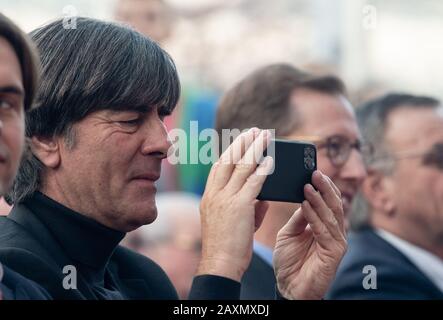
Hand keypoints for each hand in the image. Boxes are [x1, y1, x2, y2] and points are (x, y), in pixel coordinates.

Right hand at [197, 128, 273, 280]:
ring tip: (264, 136)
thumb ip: (248, 207)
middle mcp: (214, 194)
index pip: (218, 167)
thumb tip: (264, 198)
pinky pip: (253, 182)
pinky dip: (262, 169)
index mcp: (209, 197)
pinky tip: (270, 158)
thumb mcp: (231, 222)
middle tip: (253, 130)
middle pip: (228, 160)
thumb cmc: (225, 246)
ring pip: (241, 166)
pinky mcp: (239, 206)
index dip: (230, 151)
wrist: (220, 263)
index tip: (240, 140)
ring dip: (254, 148)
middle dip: (241, 143)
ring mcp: (225, 199)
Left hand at [273, 171, 346, 298]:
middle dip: (325, 187)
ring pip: (331, 215)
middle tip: (315, 172)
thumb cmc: (289, 262)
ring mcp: (336, 242)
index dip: (323, 187)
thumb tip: (304, 197)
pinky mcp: (335, 252)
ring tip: (308, 185)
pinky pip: (324, 230)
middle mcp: (334, 233)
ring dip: (319, 199)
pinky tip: (305, 204)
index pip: (328, 202)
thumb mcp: (290, 233)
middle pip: (334, 205)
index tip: (313, 172)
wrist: (288, 288)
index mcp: (325, 227)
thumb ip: (299, 217)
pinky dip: (314, 216)